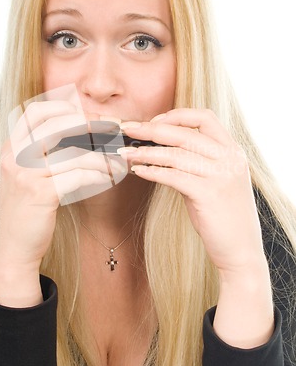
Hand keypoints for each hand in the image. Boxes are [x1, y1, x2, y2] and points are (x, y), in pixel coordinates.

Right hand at [0, 102, 123, 305]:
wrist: (15, 247)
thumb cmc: (29, 209)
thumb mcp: (28, 173)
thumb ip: (46, 151)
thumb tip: (86, 129)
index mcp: (11, 146)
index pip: (36, 112)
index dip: (66, 109)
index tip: (90, 117)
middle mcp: (14, 156)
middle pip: (57, 124)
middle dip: (91, 125)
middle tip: (113, 131)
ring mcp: (25, 174)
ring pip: (74, 152)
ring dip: (102, 157)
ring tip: (117, 162)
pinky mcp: (40, 194)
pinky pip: (79, 175)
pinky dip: (99, 175)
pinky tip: (108, 178)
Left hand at [119, 108, 265, 274]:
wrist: (240, 250)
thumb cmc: (222, 214)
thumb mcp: (215, 179)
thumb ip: (196, 160)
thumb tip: (159, 148)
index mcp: (232, 150)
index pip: (204, 117)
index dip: (176, 116)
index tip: (153, 122)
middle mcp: (229, 158)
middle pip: (184, 133)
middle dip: (150, 130)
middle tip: (127, 129)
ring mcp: (221, 176)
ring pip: (175, 154)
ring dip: (145, 152)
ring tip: (125, 153)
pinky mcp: (208, 194)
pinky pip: (173, 176)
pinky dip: (152, 171)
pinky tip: (138, 171)